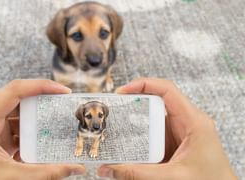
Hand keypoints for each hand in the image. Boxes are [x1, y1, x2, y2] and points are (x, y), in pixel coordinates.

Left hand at [0, 79, 85, 179]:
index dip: (42, 86)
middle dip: (42, 103)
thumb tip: (76, 168)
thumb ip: (46, 172)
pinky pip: (14, 126)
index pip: (15, 90)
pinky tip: (40, 142)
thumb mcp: (10, 177)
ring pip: (17, 113)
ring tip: (56, 125)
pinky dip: (28, 133)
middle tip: (64, 107)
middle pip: (18, 99)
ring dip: (36, 120)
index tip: (63, 91)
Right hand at [97, 78, 236, 179]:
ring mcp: (181, 131)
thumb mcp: (172, 177)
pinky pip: (155, 133)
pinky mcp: (176, 142)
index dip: (143, 85)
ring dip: (137, 122)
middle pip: (157, 102)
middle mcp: (188, 122)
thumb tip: (110, 169)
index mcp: (194, 121)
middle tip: (115, 110)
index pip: (167, 90)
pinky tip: (131, 143)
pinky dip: (142, 136)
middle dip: (134, 105)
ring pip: (154, 118)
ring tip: (118, 126)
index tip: (123, 91)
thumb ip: (138, 173)